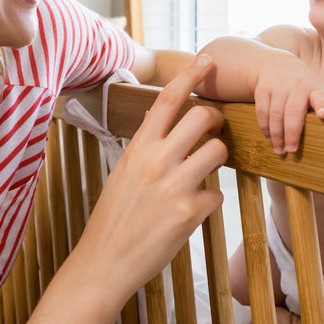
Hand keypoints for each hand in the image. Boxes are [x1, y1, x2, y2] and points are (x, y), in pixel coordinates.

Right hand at [79, 54, 227, 297]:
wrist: (105, 262)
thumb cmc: (114, 217)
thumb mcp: (123, 172)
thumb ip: (146, 147)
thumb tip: (164, 120)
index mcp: (138, 148)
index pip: (168, 100)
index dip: (191, 76)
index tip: (208, 62)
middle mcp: (156, 161)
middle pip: (203, 117)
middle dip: (216, 121)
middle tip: (214, 131)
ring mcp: (174, 186)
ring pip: (219, 151)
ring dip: (219, 159)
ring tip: (204, 172)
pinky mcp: (189, 214)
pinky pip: (218, 194)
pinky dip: (211, 201)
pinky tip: (193, 211)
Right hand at [253, 57, 323, 153]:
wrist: (277, 65)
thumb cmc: (302, 85)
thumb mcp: (315, 89)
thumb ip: (320, 106)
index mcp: (313, 87)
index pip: (320, 96)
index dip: (322, 105)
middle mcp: (295, 86)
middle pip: (292, 112)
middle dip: (291, 133)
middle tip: (292, 150)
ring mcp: (277, 87)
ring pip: (275, 114)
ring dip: (277, 135)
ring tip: (280, 150)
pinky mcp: (262, 90)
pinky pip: (262, 112)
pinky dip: (265, 128)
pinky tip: (270, 138)